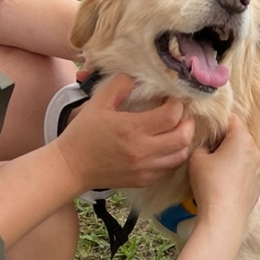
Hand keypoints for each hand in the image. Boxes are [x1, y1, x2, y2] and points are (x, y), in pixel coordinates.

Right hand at [52, 74, 193, 192]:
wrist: (72, 166)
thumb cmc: (83, 133)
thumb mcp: (98, 102)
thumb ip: (119, 85)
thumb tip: (137, 79)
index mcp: (132, 128)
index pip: (171, 116)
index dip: (177, 105)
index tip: (172, 100)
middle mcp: (143, 151)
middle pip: (183, 138)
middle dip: (188, 123)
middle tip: (181, 115)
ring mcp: (145, 168)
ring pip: (181, 156)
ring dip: (184, 141)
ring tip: (177, 131)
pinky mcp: (144, 180)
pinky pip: (169, 168)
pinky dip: (173, 156)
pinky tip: (166, 147)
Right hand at [187, 117, 259, 228]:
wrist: (224, 217)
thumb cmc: (210, 184)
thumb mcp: (197, 158)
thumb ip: (202, 145)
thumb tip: (207, 146)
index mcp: (242, 139)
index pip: (232, 119)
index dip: (217, 122)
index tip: (207, 131)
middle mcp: (256, 150)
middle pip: (240, 136)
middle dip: (225, 139)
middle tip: (208, 149)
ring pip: (244, 154)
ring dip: (231, 156)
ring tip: (215, 167)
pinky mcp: (258, 184)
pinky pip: (246, 170)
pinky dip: (237, 171)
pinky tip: (224, 181)